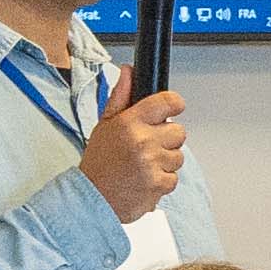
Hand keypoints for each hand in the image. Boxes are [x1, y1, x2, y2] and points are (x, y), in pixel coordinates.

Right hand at [77, 89, 190, 222]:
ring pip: (179, 156)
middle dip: (166, 138)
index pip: (167, 101)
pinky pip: (174, 178)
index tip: (173, 107)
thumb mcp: (105, 124)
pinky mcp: (158, 184)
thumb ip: (121, 97)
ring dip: (165, 161)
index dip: (174, 103)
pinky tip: (145, 179)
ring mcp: (152, 163)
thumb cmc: (99, 162)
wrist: (91, 198)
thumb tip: (129, 71)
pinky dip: (163, 181)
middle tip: (147, 146)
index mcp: (130, 122)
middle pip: (178, 131)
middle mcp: (143, 141)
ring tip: (143, 165)